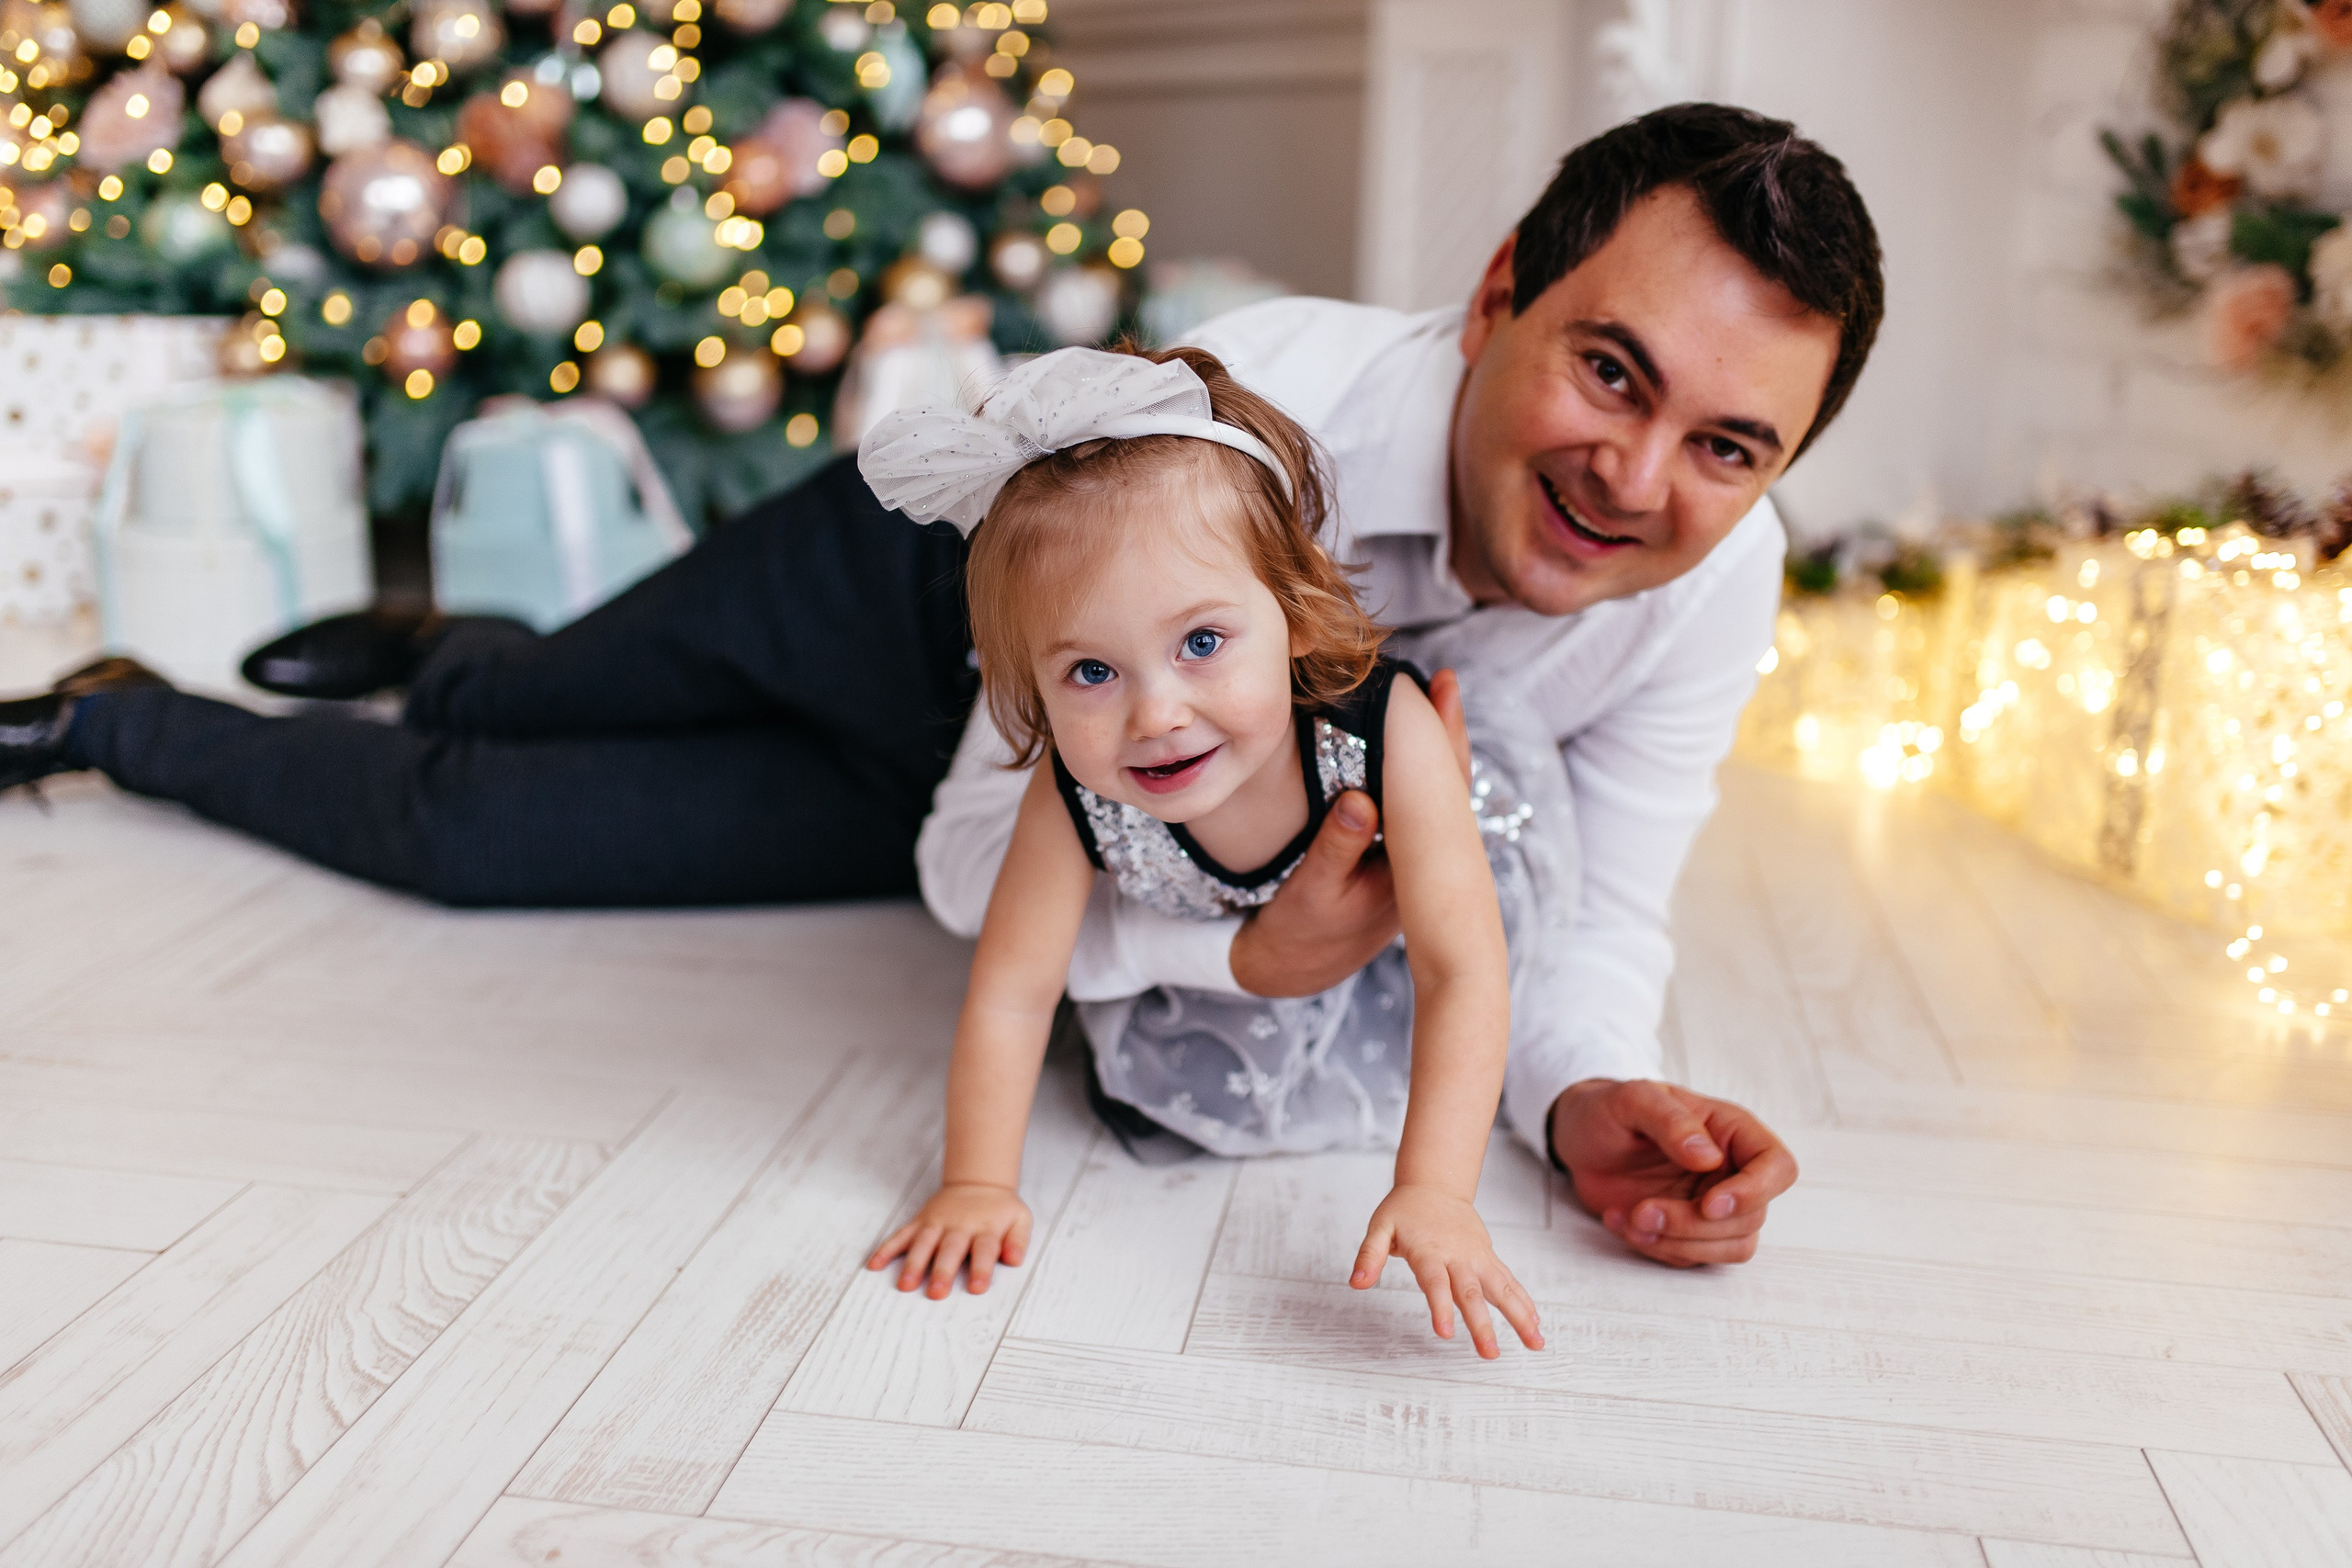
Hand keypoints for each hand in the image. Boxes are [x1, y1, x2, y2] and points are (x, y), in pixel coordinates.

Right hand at [866, 1182, 1032, 1298]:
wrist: (978, 1182)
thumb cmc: (1000, 1210)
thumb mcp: (1020, 1219)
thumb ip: (1019, 1240)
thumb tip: (1015, 1259)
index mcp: (986, 1228)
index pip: (985, 1250)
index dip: (981, 1269)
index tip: (977, 1289)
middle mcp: (959, 1226)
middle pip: (950, 1249)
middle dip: (942, 1271)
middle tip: (936, 1294)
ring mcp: (936, 1223)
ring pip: (923, 1244)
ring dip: (913, 1264)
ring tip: (905, 1285)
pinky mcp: (920, 1222)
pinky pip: (901, 1235)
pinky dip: (886, 1249)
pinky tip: (874, 1265)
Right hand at [1228, 669, 1474, 998]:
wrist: (1293, 972)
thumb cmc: (1299, 932)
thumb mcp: (1310, 891)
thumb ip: (1336, 847)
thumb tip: (1359, 799)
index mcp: (1414, 875)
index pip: (1440, 797)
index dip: (1441, 742)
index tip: (1437, 693)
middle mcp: (1427, 869)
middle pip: (1449, 789)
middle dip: (1447, 733)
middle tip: (1444, 680)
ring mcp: (1417, 866)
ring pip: (1438, 797)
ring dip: (1437, 748)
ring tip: (1436, 697)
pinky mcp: (1401, 862)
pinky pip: (1418, 807)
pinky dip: (1417, 770)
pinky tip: (1411, 744)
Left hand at [1350, 1183, 1542, 1358]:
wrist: (1434, 1185)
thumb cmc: (1404, 1210)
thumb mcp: (1379, 1227)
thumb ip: (1369, 1256)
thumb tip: (1356, 1283)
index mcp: (1429, 1252)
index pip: (1435, 1283)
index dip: (1439, 1307)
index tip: (1445, 1334)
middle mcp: (1457, 1256)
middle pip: (1471, 1293)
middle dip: (1482, 1325)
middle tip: (1490, 1354)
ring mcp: (1477, 1257)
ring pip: (1501, 1288)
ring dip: (1519, 1316)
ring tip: (1535, 1343)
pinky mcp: (1488, 1257)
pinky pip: (1508, 1281)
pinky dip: (1523, 1300)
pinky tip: (1534, 1323)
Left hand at [1549, 1079, 1798, 1266]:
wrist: (1581, 1138)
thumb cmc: (1610, 1109)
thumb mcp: (1632, 1098)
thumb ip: (1671, 1120)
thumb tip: (1708, 1157)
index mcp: (1732, 1132)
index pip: (1777, 1167)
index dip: (1754, 1192)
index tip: (1709, 1203)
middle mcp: (1731, 1172)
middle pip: (1750, 1217)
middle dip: (1694, 1224)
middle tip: (1642, 1211)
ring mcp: (1712, 1205)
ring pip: (1731, 1247)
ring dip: (1679, 1243)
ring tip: (1630, 1219)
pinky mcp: (1689, 1231)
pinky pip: (1691, 1256)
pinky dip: (1655, 1247)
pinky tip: (1618, 1221)